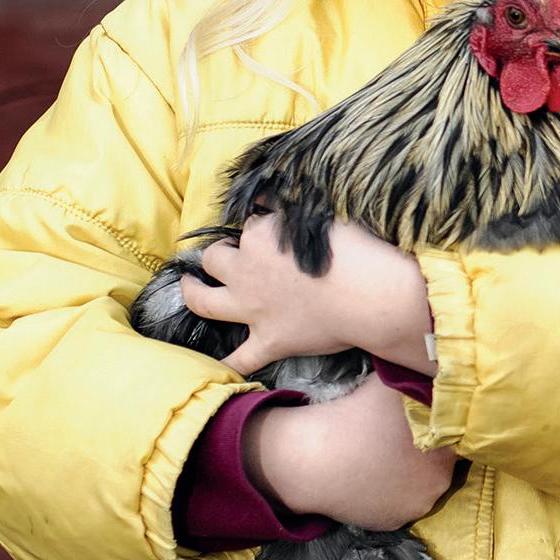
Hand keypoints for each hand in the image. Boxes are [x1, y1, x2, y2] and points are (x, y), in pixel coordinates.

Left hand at [179, 214, 435, 378]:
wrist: (371, 294)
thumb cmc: (353, 246)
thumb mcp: (318, 211)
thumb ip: (287, 205)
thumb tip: (266, 195)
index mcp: (259, 235)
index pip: (247, 226)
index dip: (255, 228)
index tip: (266, 229)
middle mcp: (246, 272)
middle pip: (214, 259)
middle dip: (216, 255)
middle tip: (224, 254)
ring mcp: (253, 310)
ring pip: (205, 303)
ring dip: (192, 293)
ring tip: (188, 286)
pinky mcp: (269, 342)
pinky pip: (240, 358)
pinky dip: (229, 361)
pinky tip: (219, 364)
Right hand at [248, 372, 455, 530]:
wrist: (316, 460)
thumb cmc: (357, 414)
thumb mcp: (394, 384)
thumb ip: (421, 380)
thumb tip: (438, 368)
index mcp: (446, 445)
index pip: (460, 432)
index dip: (447, 421)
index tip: (431, 415)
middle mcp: (440, 480)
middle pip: (447, 460)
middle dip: (434, 447)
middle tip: (409, 433)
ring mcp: (417, 506)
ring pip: (426, 484)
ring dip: (418, 470)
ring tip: (393, 452)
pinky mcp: (396, 522)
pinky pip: (404, 501)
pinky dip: (397, 489)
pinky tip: (380, 472)